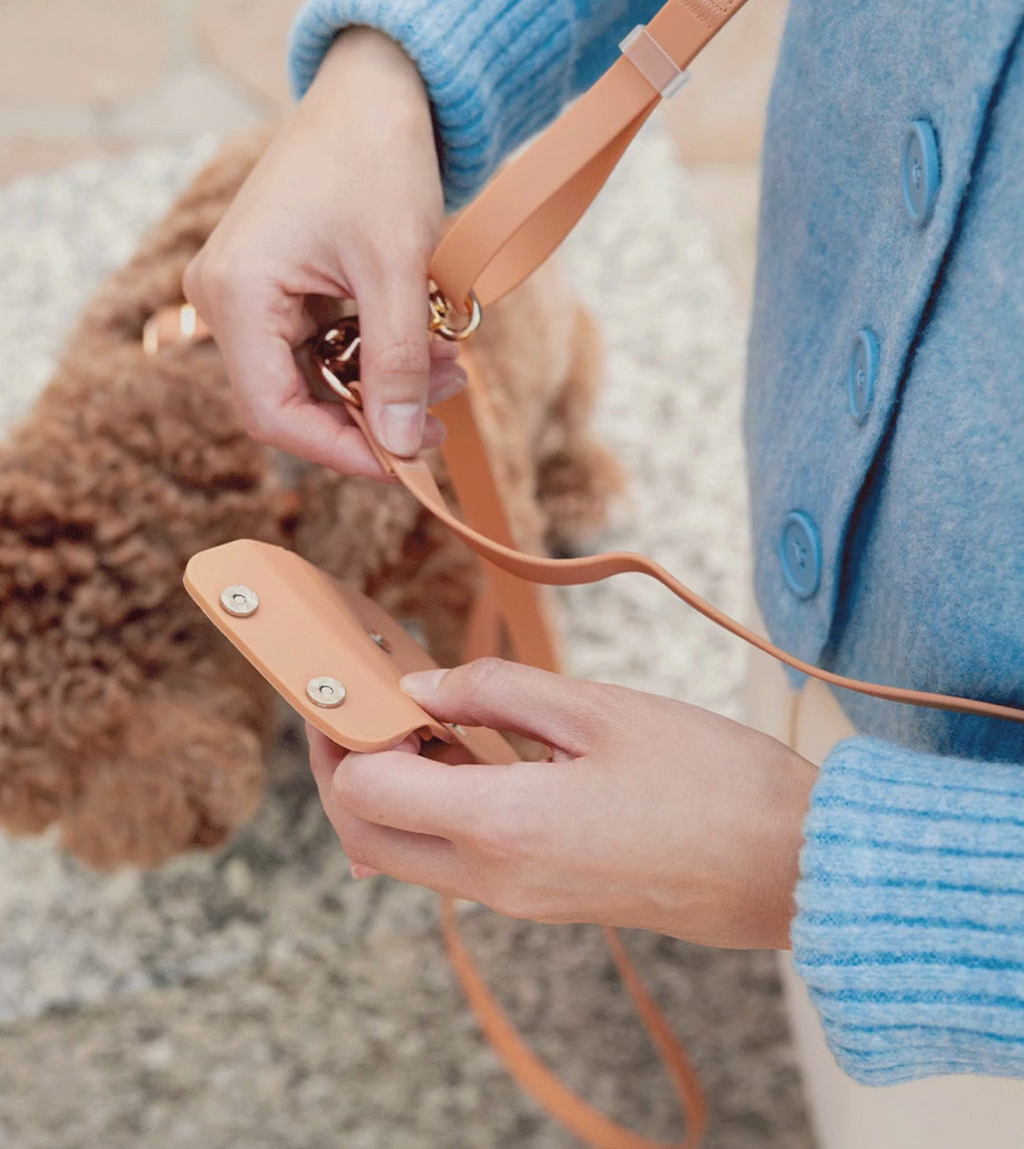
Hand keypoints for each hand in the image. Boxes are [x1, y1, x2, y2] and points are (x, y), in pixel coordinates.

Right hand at [184, 28, 459, 478]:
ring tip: (451, 367)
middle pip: (295, 401)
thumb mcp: (397, 267)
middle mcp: (227, 299)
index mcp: (237, 294)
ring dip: (384, 382)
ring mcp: (250, 292)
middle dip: (374, 413)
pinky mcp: (279, 286)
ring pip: (315, 377)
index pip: (274, 413)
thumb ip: (395, 362)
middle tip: (443, 415)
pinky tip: (426, 343)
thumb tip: (400, 446)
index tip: (406, 463)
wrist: (376, 88)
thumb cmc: (378, 158)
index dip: (341, 451)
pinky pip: (322, 346)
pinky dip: (375, 353)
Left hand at [306, 659, 818, 949]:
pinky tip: (469, 755)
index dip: (344, 735)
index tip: (360, 684)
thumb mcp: (599, 710)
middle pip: (368, 838)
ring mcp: (521, 901)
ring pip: (409, 856)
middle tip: (369, 702)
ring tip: (425, 717)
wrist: (794, 868)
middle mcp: (498, 880)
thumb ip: (498, 691)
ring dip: (392, 790)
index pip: (363, 794)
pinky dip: (438, 812)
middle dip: (345, 770)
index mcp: (503, 827)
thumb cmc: (711, 780)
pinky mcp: (546, 901)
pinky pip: (459, 865)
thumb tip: (425, 686)